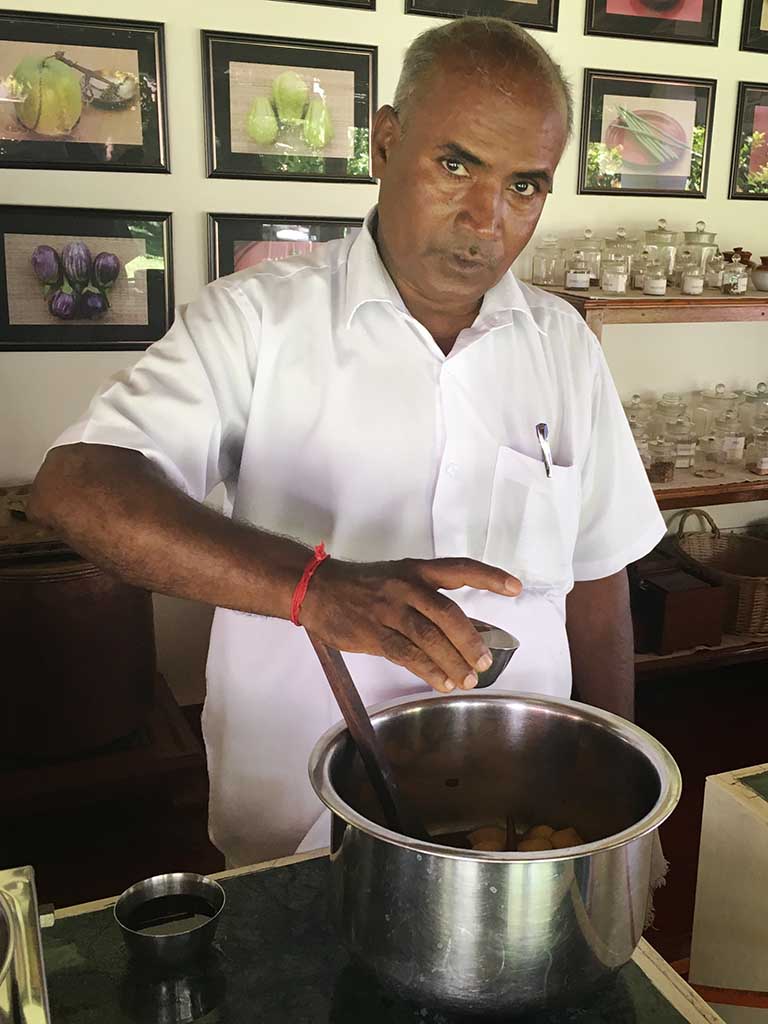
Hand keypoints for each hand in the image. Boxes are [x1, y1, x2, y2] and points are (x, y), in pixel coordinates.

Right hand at [300, 556, 520, 693]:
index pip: (460, 569)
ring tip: (468, 680)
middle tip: (484, 661)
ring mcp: (388, 610)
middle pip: (447, 613)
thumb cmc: (363, 587)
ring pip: (428, 637)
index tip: (515, 588)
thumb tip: (471, 630)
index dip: (489, 577)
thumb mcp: (398, 580)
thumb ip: (430, 601)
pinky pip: (406, 654)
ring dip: (452, 661)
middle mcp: (406, 586)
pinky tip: (442, 682)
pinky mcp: (373, 633)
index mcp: (416, 570)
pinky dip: (428, 671)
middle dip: (470, 640)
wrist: (317, 589)